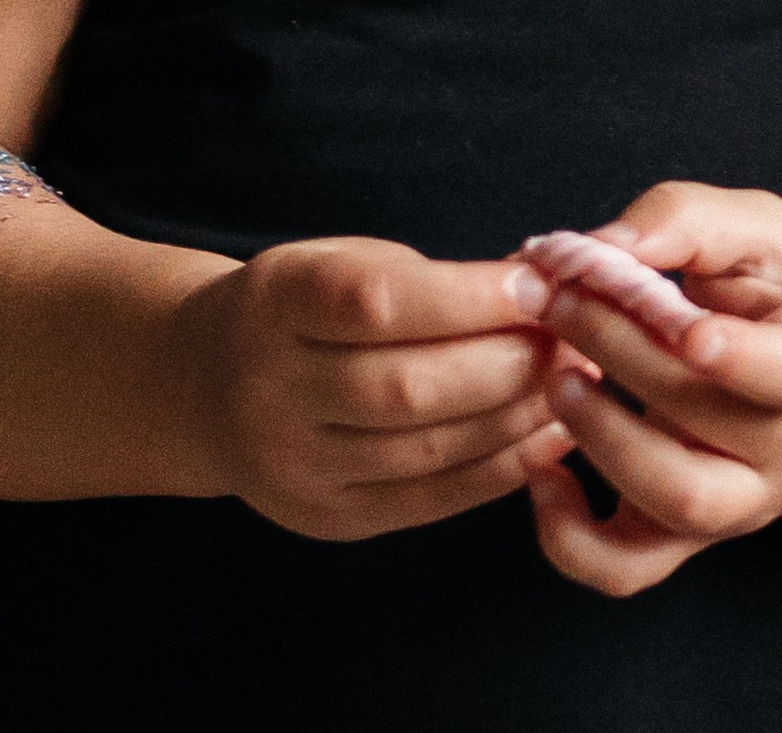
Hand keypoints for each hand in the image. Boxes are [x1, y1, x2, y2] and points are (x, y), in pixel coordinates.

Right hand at [173, 239, 565, 539]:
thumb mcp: (340, 262)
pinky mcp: (329, 519)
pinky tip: (549, 438)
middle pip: (404, 387)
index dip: (465, 298)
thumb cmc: (300, 307)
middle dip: (507, 361)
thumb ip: (424, 279)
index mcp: (277, 305)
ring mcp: (297, 467)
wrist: (203, 387)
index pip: (375, 305)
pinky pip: (428, 500)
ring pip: (423, 449)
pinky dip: (498, 470)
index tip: (538, 282)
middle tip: (577, 335)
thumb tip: (540, 285)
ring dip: (516, 416)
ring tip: (578, 383)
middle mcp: (274, 392)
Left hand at [523, 188, 781, 597]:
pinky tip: (539, 466)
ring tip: (557, 377)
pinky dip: (567, 536)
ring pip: (675, 504)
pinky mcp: (682, 540)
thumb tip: (603, 248)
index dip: (742, 359)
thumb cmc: (774, 291)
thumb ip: (685, 221)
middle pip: (709, 420)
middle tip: (560, 298)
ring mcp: (737, 503)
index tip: (689, 333)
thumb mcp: (756, 229)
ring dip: (602, 438)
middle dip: (623, 353)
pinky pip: (625, 569)